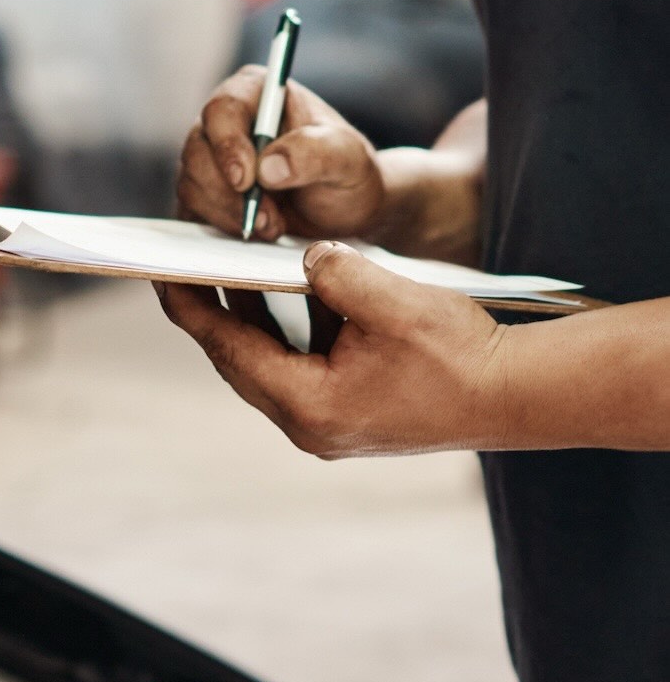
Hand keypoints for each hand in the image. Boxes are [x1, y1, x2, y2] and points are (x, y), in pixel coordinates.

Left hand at [155, 241, 511, 457]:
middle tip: (184, 266)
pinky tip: (287, 291)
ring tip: (227, 269)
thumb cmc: (462, 355)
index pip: (228, 349)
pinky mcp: (348, 414)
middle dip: (214, 311)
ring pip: (269, 362)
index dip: (191, 308)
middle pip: (240, 360)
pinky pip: (300, 366)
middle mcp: (308, 424)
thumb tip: (303, 257)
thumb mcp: (392, 300)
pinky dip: (288, 330)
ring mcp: (328, 424)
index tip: (160, 275)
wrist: (522, 396)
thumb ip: (336, 274)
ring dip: (252, 318)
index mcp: (308, 405)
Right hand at [177, 68, 384, 241]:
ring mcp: (210, 157)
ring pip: (192, 184)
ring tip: (273, 225)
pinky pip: (192, 209)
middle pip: (198, 152)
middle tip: (270, 219)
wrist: (343, 210)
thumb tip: (268, 166)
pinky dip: (222, 225)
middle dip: (232, 194)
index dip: (228, 146)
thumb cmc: (347, 172)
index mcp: (257, 93)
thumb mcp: (347, 158)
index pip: (223, 110)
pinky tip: (255, 230)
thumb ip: (313, 153)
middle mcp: (226, 122)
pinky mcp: (204, 190)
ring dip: (231, 214)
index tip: (247, 181)